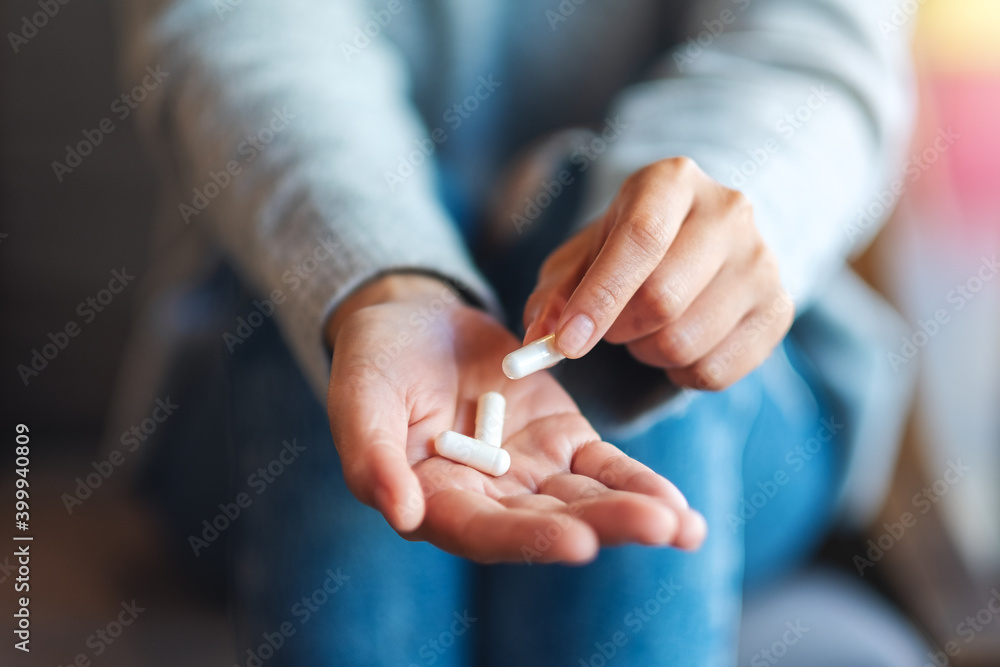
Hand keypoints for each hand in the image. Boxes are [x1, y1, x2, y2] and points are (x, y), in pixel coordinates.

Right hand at [326, 274, 704, 563]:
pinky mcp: (562, 439)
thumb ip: (373, 457)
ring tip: (684, 526)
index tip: (581, 542)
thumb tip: (401, 514)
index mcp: (438, 502)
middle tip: (660, 527)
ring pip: (586, 499)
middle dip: (606, 526)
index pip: (486, 531)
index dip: (531, 539)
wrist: (413, 322)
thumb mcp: (360, 400)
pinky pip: (604, 467)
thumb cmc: (374, 362)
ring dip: (636, 513)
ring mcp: (530, 470)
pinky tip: (680, 507)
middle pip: (550, 522)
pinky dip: (639, 482)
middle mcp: (490, 499)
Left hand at [524, 157, 793, 390]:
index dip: (599, 299)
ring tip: (646, 330)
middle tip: (610, 328)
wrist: (700, 242)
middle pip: (663, 298)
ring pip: (687, 341)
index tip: (566, 343)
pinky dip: (681, 374)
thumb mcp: (583, 255)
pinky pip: (716, 371)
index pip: (639, 240)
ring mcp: (762, 259)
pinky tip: (677, 347)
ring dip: (648, 352)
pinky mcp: (778, 308)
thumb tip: (540, 336)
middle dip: (620, 330)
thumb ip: (555, 293)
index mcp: (671, 181)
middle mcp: (728, 211)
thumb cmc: (629, 249)